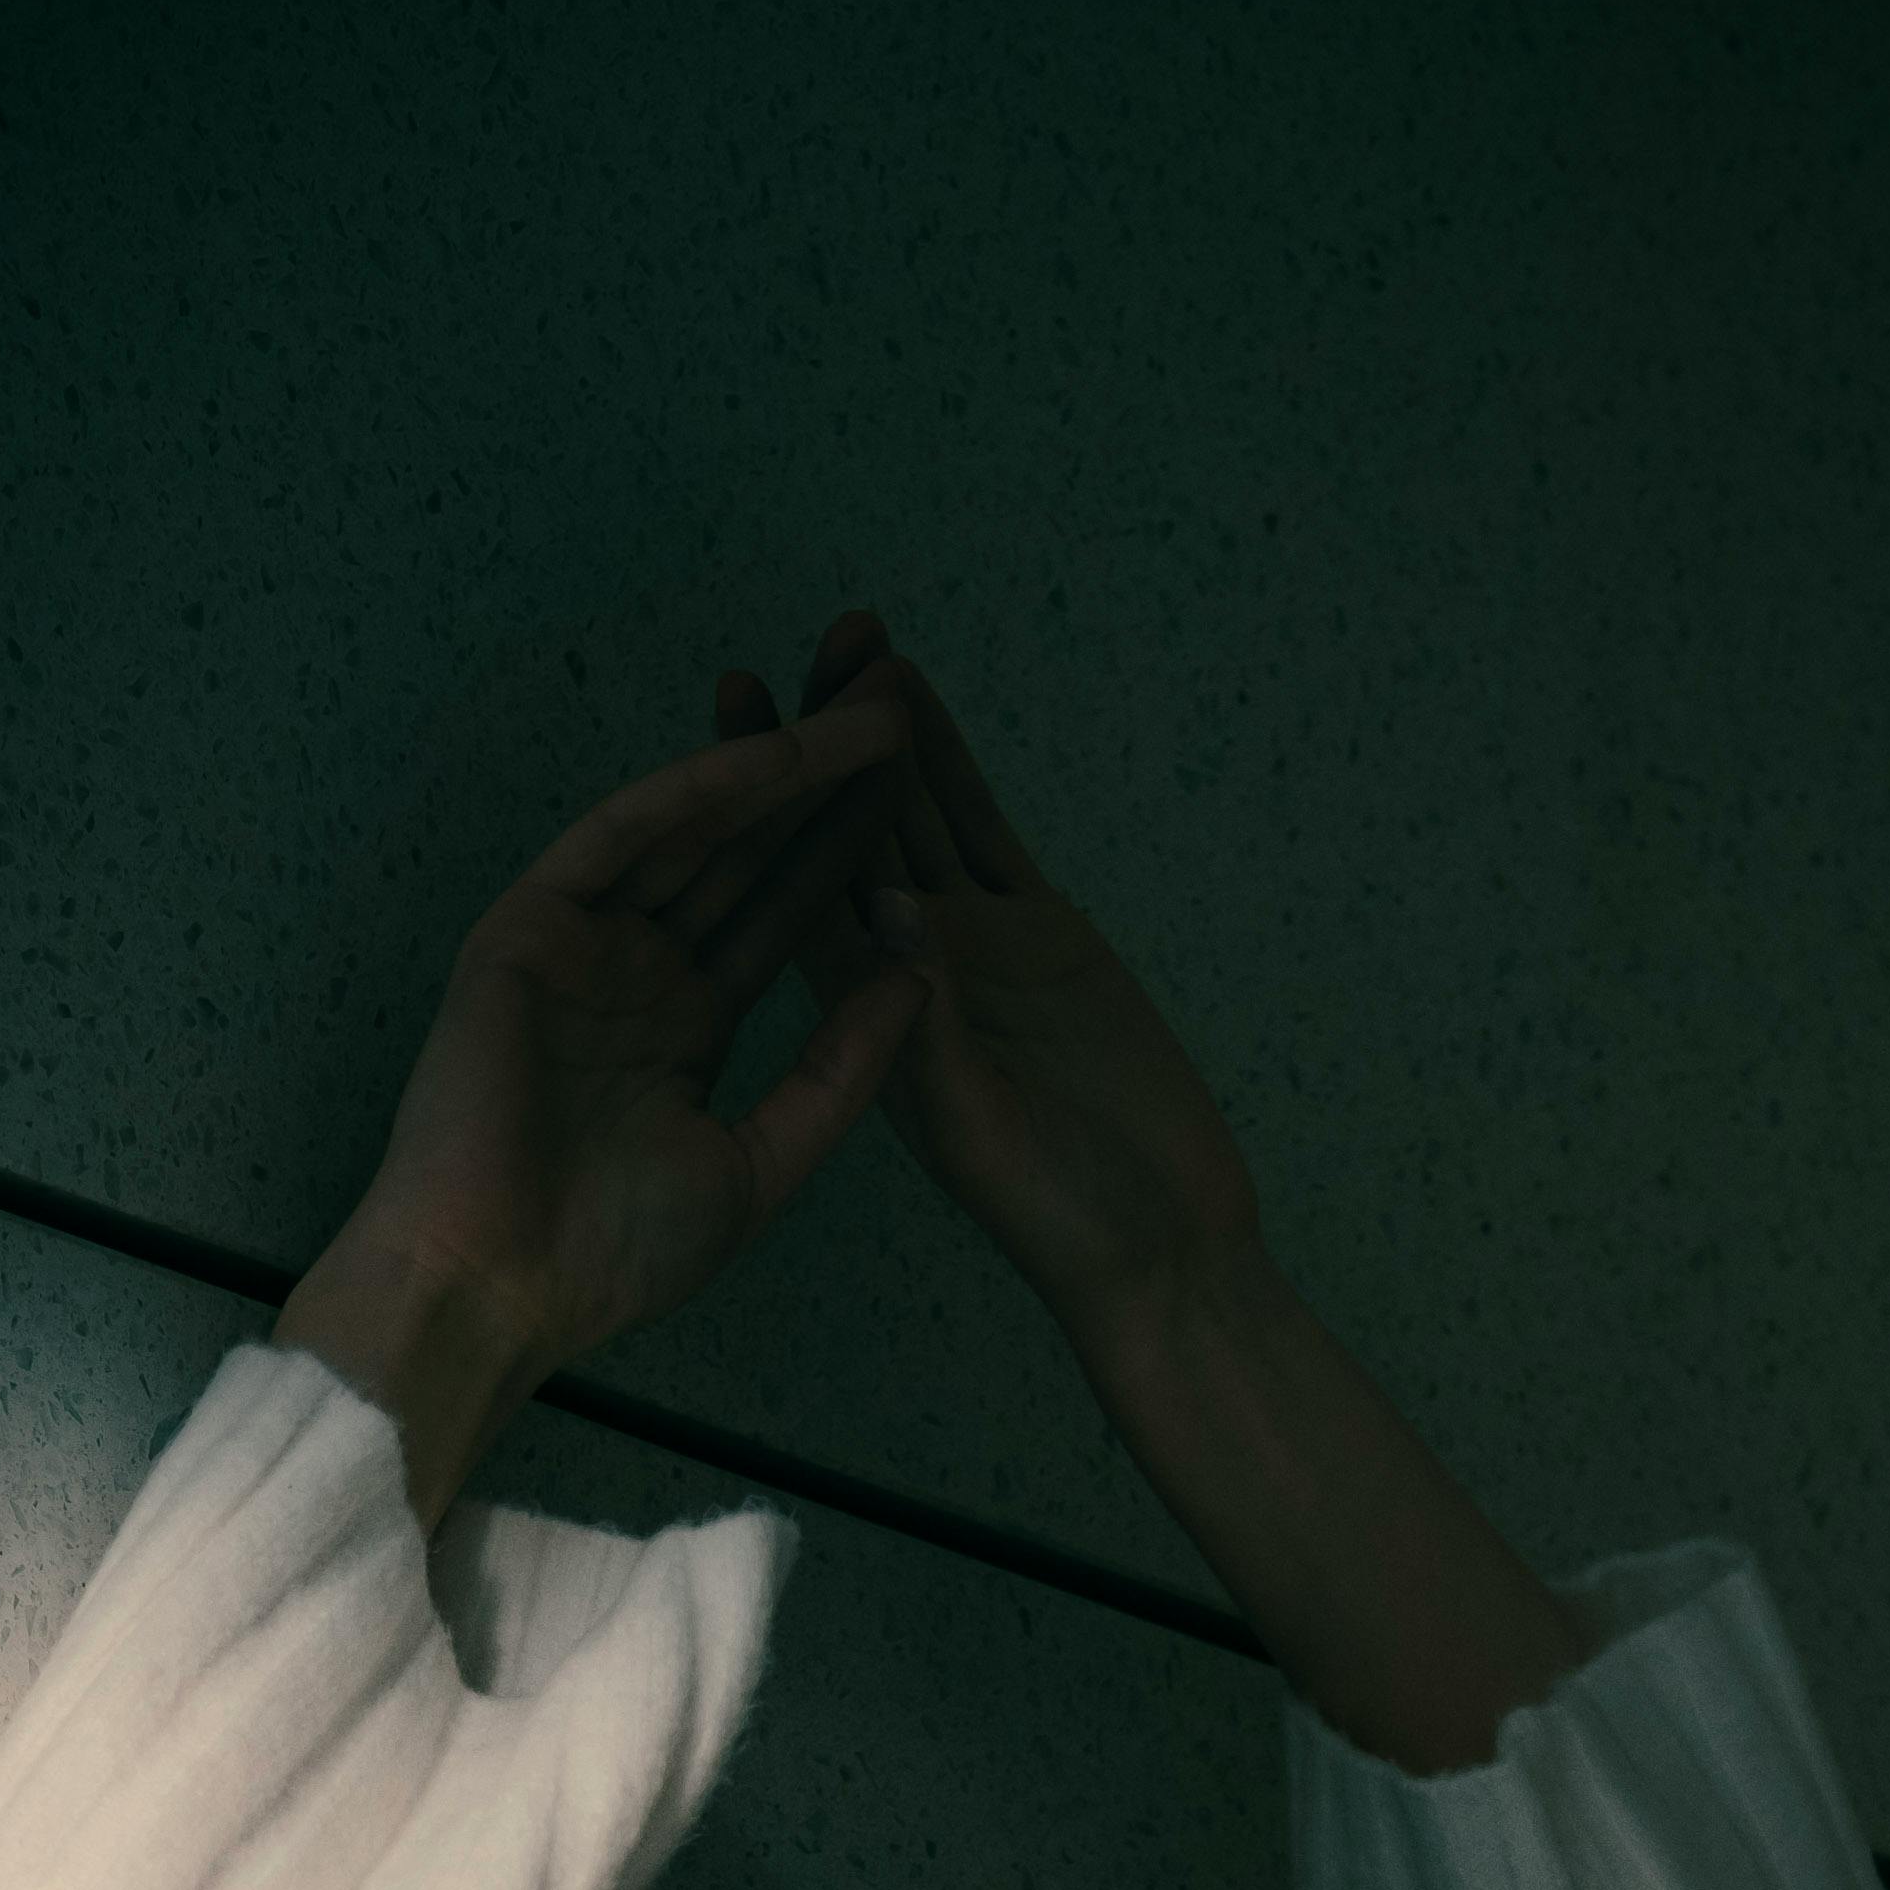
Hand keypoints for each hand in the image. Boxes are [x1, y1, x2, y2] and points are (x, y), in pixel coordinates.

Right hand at [277, 700, 920, 1521]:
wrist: (500, 1288)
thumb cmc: (614, 1255)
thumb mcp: (761, 1160)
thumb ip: (838, 1073)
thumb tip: (917, 981)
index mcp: (687, 1025)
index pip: (783, 916)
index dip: (850, 854)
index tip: (922, 798)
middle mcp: (638, 969)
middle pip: (748, 854)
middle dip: (826, 785)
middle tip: (905, 709)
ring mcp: (583, 941)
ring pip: (697, 829)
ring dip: (782, 765)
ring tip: (867, 711)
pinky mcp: (530, 925)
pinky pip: (623, 837)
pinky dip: (695, 793)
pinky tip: (771, 758)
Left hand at [716, 616, 1263, 1365]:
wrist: (1162, 1248)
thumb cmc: (1064, 1224)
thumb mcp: (984, 1135)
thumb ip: (937, 1028)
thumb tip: (892, 908)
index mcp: (868, 1030)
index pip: (793, 899)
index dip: (757, 814)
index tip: (727, 724)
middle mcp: (908, 978)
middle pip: (839, 841)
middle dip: (809, 751)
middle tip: (777, 655)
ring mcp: (976, 950)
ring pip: (909, 818)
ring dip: (877, 735)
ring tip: (852, 642)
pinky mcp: (1043, 938)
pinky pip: (981, 832)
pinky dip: (949, 767)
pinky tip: (918, 702)